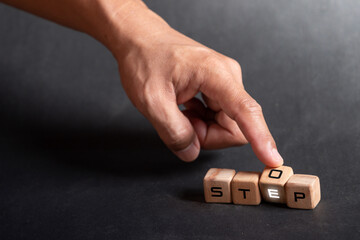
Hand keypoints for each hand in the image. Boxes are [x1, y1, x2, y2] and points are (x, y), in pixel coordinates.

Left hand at [104, 2, 283, 166]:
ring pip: (225, 125)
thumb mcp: (150, 100)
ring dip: (201, 129)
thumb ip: (173, 131)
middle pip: (234, 127)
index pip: (246, 112)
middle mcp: (227, 78)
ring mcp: (224, 83)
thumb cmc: (144, 59)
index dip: (261, 138)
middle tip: (180, 122)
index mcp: (216, 74)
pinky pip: (217, 118)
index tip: (273, 159)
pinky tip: (183, 108)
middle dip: (207, 135)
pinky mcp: (217, 89)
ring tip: (179, 111)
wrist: (140, 39)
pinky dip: (199, 122)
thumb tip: (192, 152)